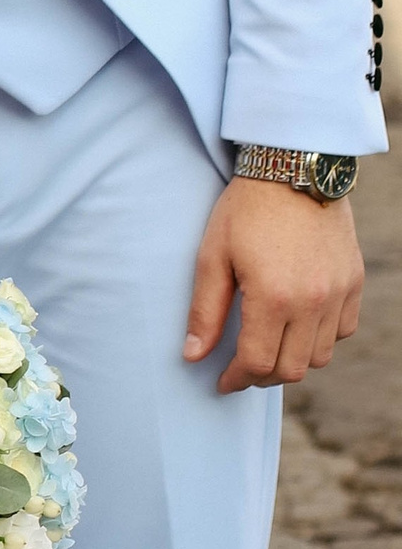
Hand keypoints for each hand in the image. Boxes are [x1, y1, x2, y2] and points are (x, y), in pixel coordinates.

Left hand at [184, 176, 363, 392]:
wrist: (292, 167)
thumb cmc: (245, 208)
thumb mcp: (212, 255)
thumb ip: (204, 310)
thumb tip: (193, 356)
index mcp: (273, 298)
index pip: (257, 364)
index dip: (236, 380)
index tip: (223, 381)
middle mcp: (313, 302)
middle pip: (291, 368)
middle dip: (262, 376)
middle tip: (242, 369)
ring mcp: (339, 293)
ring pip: (321, 356)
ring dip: (294, 359)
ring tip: (269, 347)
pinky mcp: (355, 281)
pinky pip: (343, 330)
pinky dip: (322, 338)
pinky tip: (299, 325)